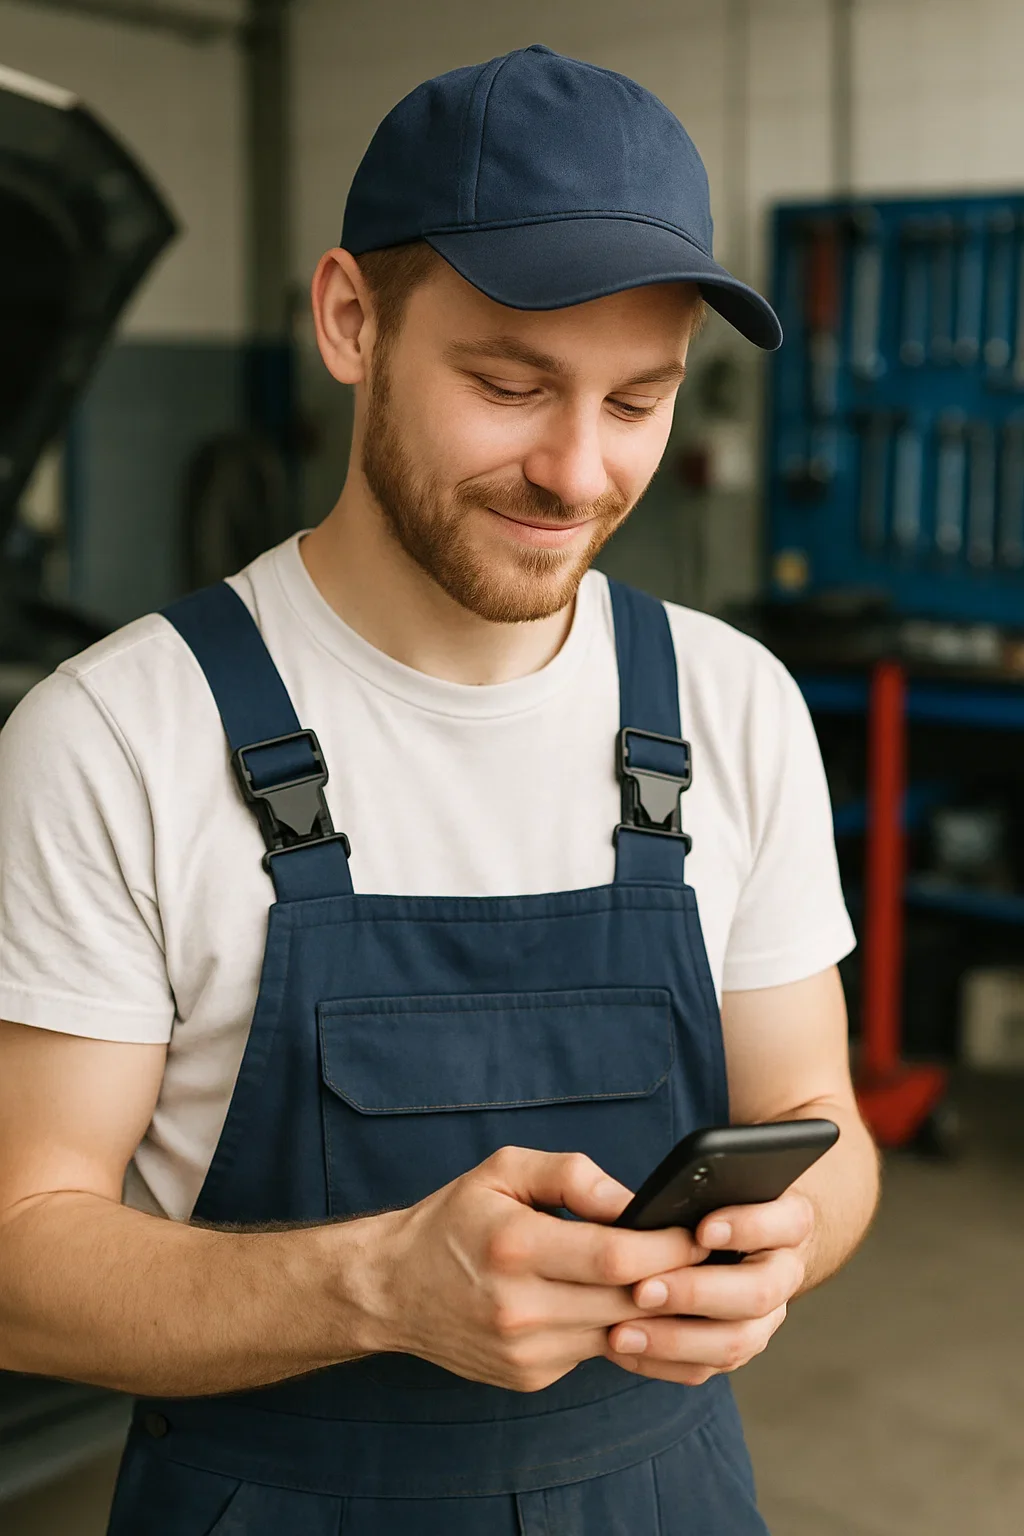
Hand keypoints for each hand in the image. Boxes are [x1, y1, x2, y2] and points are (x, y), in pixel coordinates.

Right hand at [362, 1147, 708, 1392]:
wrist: (392, 1289)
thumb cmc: (453, 1220)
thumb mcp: (503, 1171)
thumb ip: (572, 1175)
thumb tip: (635, 1202)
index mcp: (515, 1246)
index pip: (616, 1257)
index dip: (670, 1247)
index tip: (699, 1231)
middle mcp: (520, 1307)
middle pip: (628, 1300)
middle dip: (677, 1279)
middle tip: (710, 1256)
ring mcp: (526, 1351)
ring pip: (619, 1333)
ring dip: (655, 1309)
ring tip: (681, 1279)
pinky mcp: (529, 1376)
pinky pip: (594, 1353)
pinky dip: (618, 1328)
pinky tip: (629, 1304)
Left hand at [604, 1190, 814, 1383]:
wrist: (726, 1244)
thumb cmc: (704, 1203)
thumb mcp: (694, 1182)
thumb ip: (659, 1185)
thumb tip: (605, 1197)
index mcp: (785, 1222)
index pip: (787, 1223)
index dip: (748, 1227)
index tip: (702, 1230)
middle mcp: (782, 1272)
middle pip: (760, 1292)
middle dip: (698, 1293)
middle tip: (643, 1290)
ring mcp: (763, 1318)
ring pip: (737, 1341)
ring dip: (676, 1339)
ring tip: (621, 1332)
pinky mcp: (733, 1348)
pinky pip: (707, 1368)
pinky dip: (663, 1362)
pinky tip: (624, 1349)